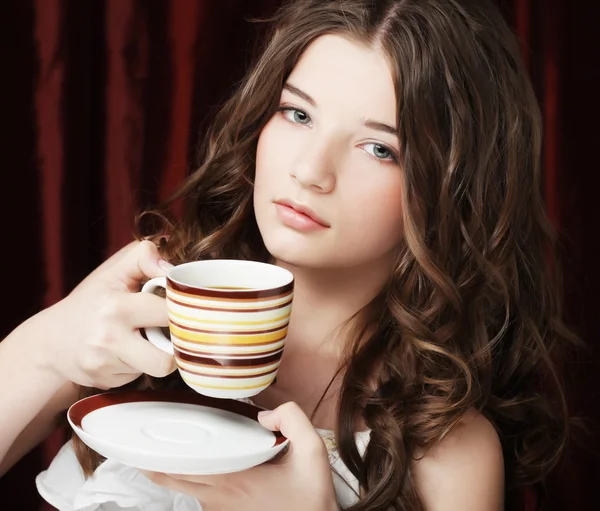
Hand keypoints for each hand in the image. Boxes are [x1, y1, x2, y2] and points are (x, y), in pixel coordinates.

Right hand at [32, 240, 175, 388]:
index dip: (180, 311)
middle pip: (167, 359)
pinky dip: (138, 365)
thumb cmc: (91, 301)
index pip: (169, 314)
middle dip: (173, 344)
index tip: (178, 308)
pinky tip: (124, 353)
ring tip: (143, 339)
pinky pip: (139, 376)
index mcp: (116, 308)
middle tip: (166, 330)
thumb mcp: (113, 270)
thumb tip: (171, 269)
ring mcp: (105, 364)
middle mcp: (109, 339)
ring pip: (157, 369)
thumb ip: (144, 256)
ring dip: (156, 355)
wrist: (51, 340)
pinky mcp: (105, 382)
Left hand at [143, 402, 338, 510]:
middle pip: (172, 480)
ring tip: (161, 448)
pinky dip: (187, 478)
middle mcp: (220, 496)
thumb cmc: (310, 496)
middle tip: (137, 442)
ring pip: (183, 488)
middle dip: (151, 462)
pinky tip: (191, 464)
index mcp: (235, 478)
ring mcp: (220, 508)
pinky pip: (197, 494)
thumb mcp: (312, 451)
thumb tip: (265, 413)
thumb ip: (292, 419)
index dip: (158, 456)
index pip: (184, 467)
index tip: (141, 439)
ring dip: (169, 470)